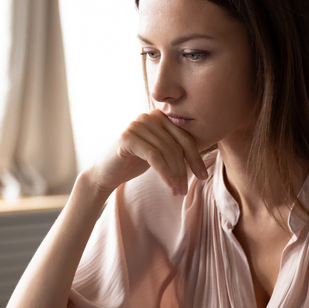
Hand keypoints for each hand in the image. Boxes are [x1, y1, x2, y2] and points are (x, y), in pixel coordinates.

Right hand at [87, 111, 208, 197]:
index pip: (185, 138)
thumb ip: (175, 147)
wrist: (104, 173)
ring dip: (175, 175)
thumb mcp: (159, 152)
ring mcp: (137, 124)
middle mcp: (149, 115)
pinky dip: (165, 173)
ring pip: (167, 152)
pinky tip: (170, 186)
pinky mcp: (128, 137)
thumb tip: (203, 158)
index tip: (203, 176)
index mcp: (160, 116)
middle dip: (185, 170)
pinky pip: (154, 156)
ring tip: (178, 192)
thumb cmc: (133, 163)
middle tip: (185, 190)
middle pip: (177, 145)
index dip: (196, 158)